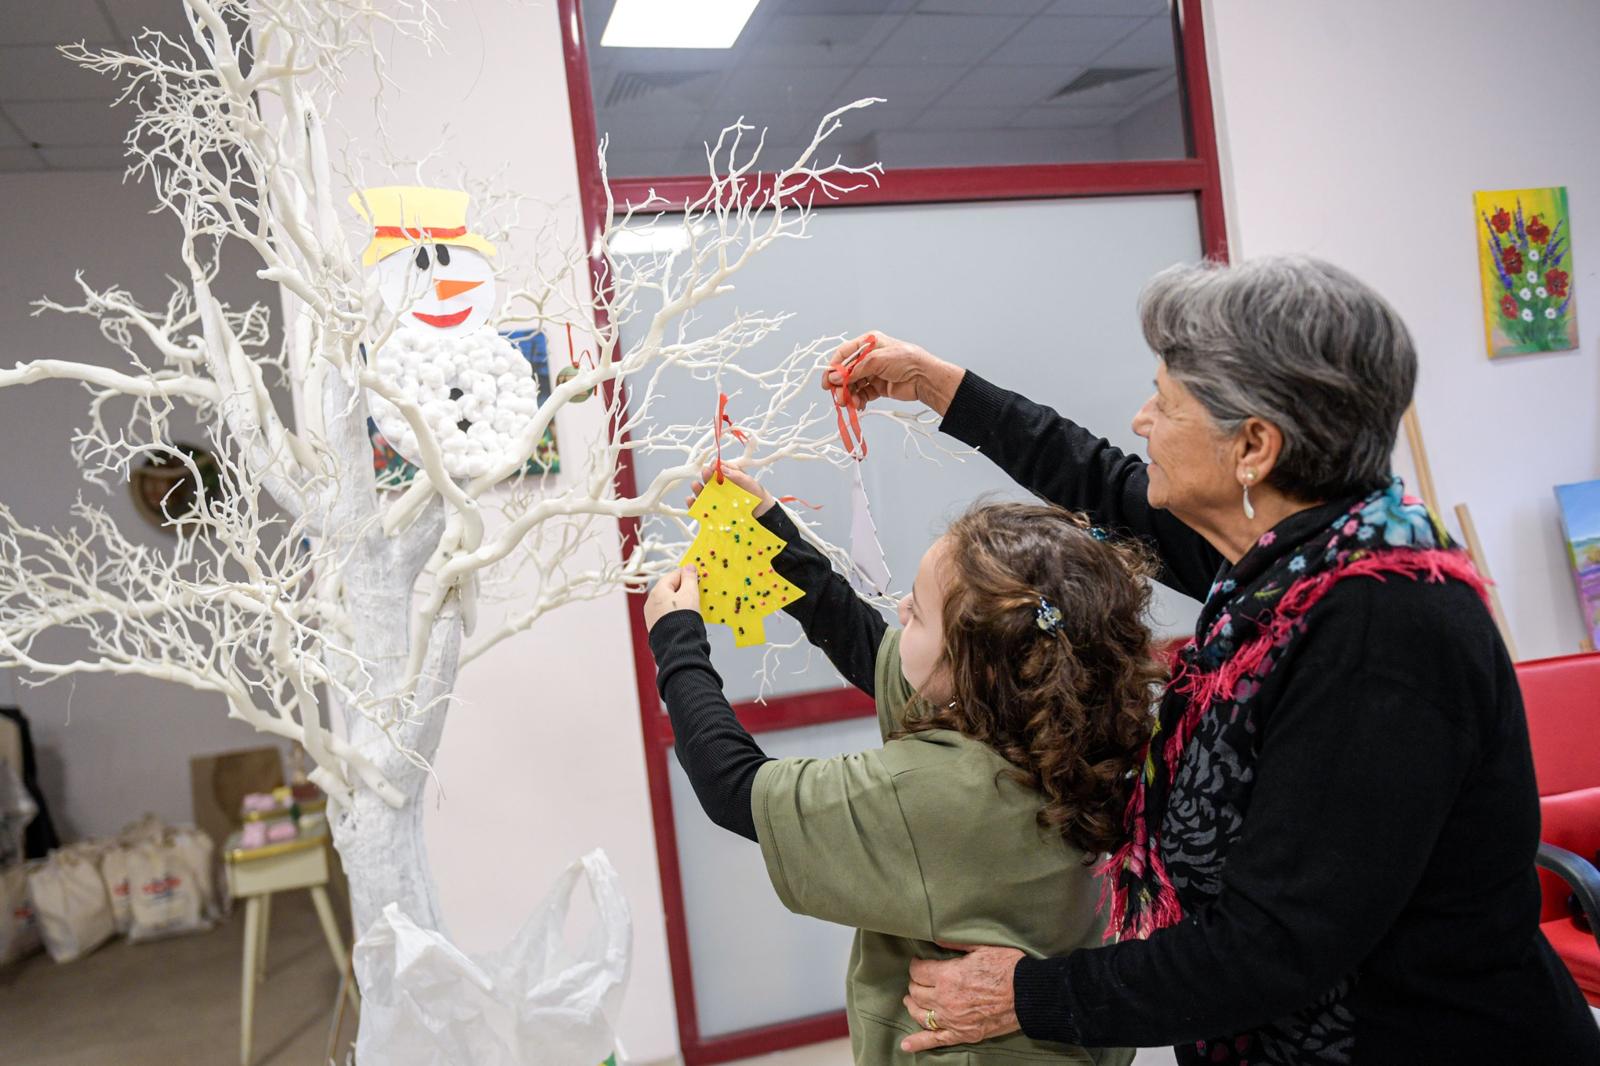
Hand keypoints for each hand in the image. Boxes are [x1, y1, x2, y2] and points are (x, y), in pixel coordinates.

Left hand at [644, 565, 700, 630]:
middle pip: (669, 589)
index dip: (686, 575)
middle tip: (695, 593)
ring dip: (680, 602)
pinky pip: (667, 614)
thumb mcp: (690, 593)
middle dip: (683, 590)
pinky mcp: (656, 626)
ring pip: (668, 602)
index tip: (696, 577)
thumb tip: (689, 568)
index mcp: (657, 591)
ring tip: (691, 607)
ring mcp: (652, 616)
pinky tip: (684, 617)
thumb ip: (690, 578)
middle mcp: (651, 603)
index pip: (673, 575)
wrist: (677, 644)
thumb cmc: (681, 619)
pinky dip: (675, 613)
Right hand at [686, 462, 775, 517]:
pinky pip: (701, 508)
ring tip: (696, 485)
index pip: (718, 468)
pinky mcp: (713, 512)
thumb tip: (721, 467)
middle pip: (709, 479)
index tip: (713, 466)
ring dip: (697, 488)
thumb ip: (737, 475)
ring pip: (703, 492)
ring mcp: (717, 499)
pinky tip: (691, 500)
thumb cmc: (757, 497)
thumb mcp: (749, 483)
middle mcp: (721, 487)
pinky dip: (694, 504)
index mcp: (729, 477)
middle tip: (705, 473)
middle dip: (705, 475)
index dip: (714, 466)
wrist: (763, 516)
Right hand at [821, 331, 965, 415]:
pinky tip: (859, 405)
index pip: (844, 353)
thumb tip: (835, 378)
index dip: (834, 367)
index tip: (828, 381)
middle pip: (846, 371)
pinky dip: (858, 400)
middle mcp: (869, 357)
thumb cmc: (907, 360)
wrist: (925, 378)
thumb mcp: (878, 360)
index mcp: (869, 343)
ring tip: (850, 403)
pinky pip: (862, 394)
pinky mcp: (878, 387)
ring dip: (849, 395)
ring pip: (853, 385)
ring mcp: (873, 373)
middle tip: (838, 397)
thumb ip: (855, 370)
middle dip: (840, 385)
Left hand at [900, 943, 1024, 1053]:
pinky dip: (918, 1043)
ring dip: (913, 1006)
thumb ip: (955, 944)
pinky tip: (906, 1045)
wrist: (1029, 995)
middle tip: (920, 979)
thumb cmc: (1008, 967)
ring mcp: (953, 1020)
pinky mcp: (963, 1034)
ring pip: (921, 1015)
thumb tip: (936, 939)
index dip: (916, 965)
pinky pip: (935, 1040)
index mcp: (948, 976)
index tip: (919, 963)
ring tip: (912, 1000)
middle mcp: (945, 1000)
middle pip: (916, 993)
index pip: (918, 971)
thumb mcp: (981, 947)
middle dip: (915, 984)